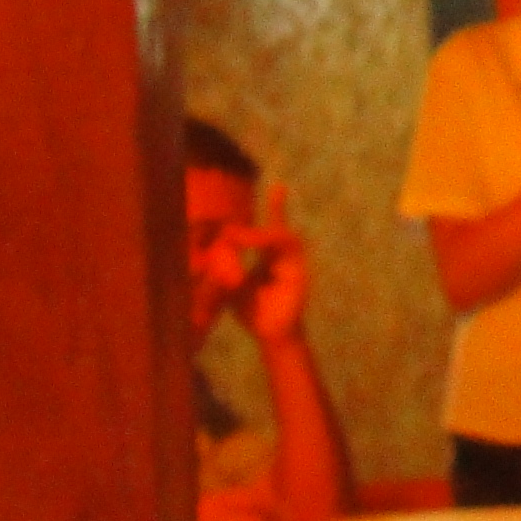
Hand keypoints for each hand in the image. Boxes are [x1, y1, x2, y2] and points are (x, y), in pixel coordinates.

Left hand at [238, 183, 311, 344]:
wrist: (269, 335)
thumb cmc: (252, 311)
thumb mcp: (232, 284)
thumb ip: (227, 265)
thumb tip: (221, 244)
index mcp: (272, 258)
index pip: (274, 227)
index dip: (278, 206)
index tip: (279, 186)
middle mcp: (287, 258)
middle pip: (283, 226)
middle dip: (276, 210)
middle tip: (234, 229)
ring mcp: (296, 265)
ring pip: (286, 237)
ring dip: (262, 234)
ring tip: (239, 238)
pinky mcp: (300, 275)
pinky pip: (290, 252)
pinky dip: (271, 246)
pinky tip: (254, 246)